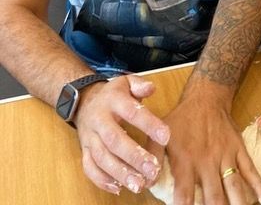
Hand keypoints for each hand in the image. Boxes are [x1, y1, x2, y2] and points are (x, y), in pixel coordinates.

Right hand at [74, 75, 170, 194]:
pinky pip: (89, 167)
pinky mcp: (84, 150)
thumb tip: (151, 88)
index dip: (149, 124)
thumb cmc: (114, 94)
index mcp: (114, 101)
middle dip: (134, 157)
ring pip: (101, 157)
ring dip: (120, 173)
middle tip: (153, 170)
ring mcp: (90, 136)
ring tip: (139, 184)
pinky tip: (119, 187)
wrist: (85, 100)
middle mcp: (100, 120)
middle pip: (115, 140)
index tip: (166, 137)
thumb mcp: (127, 82)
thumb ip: (140, 85)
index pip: (132, 112)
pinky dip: (102, 180)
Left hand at [147, 91, 260, 204]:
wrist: (206, 98)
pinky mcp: (239, 150)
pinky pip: (251, 171)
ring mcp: (226, 157)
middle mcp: (207, 162)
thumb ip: (151, 157)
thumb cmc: (181, 120)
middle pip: (214, 198)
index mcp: (186, 162)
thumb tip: (145, 182)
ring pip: (235, 188)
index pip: (185, 196)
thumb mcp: (160, 135)